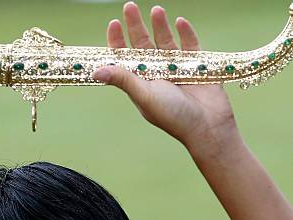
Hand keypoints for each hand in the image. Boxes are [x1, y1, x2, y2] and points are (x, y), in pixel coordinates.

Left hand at [94, 2, 238, 155]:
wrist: (207, 126)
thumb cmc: (172, 115)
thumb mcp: (144, 95)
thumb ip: (122, 80)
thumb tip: (95, 72)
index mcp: (141, 83)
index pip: (125, 59)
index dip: (118, 42)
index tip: (114, 23)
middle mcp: (157, 75)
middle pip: (144, 45)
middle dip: (136, 26)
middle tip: (129, 6)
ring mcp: (177, 69)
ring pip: (166, 42)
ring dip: (160, 26)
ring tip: (156, 10)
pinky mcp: (198, 66)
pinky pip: (191, 45)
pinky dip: (186, 33)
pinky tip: (180, 22)